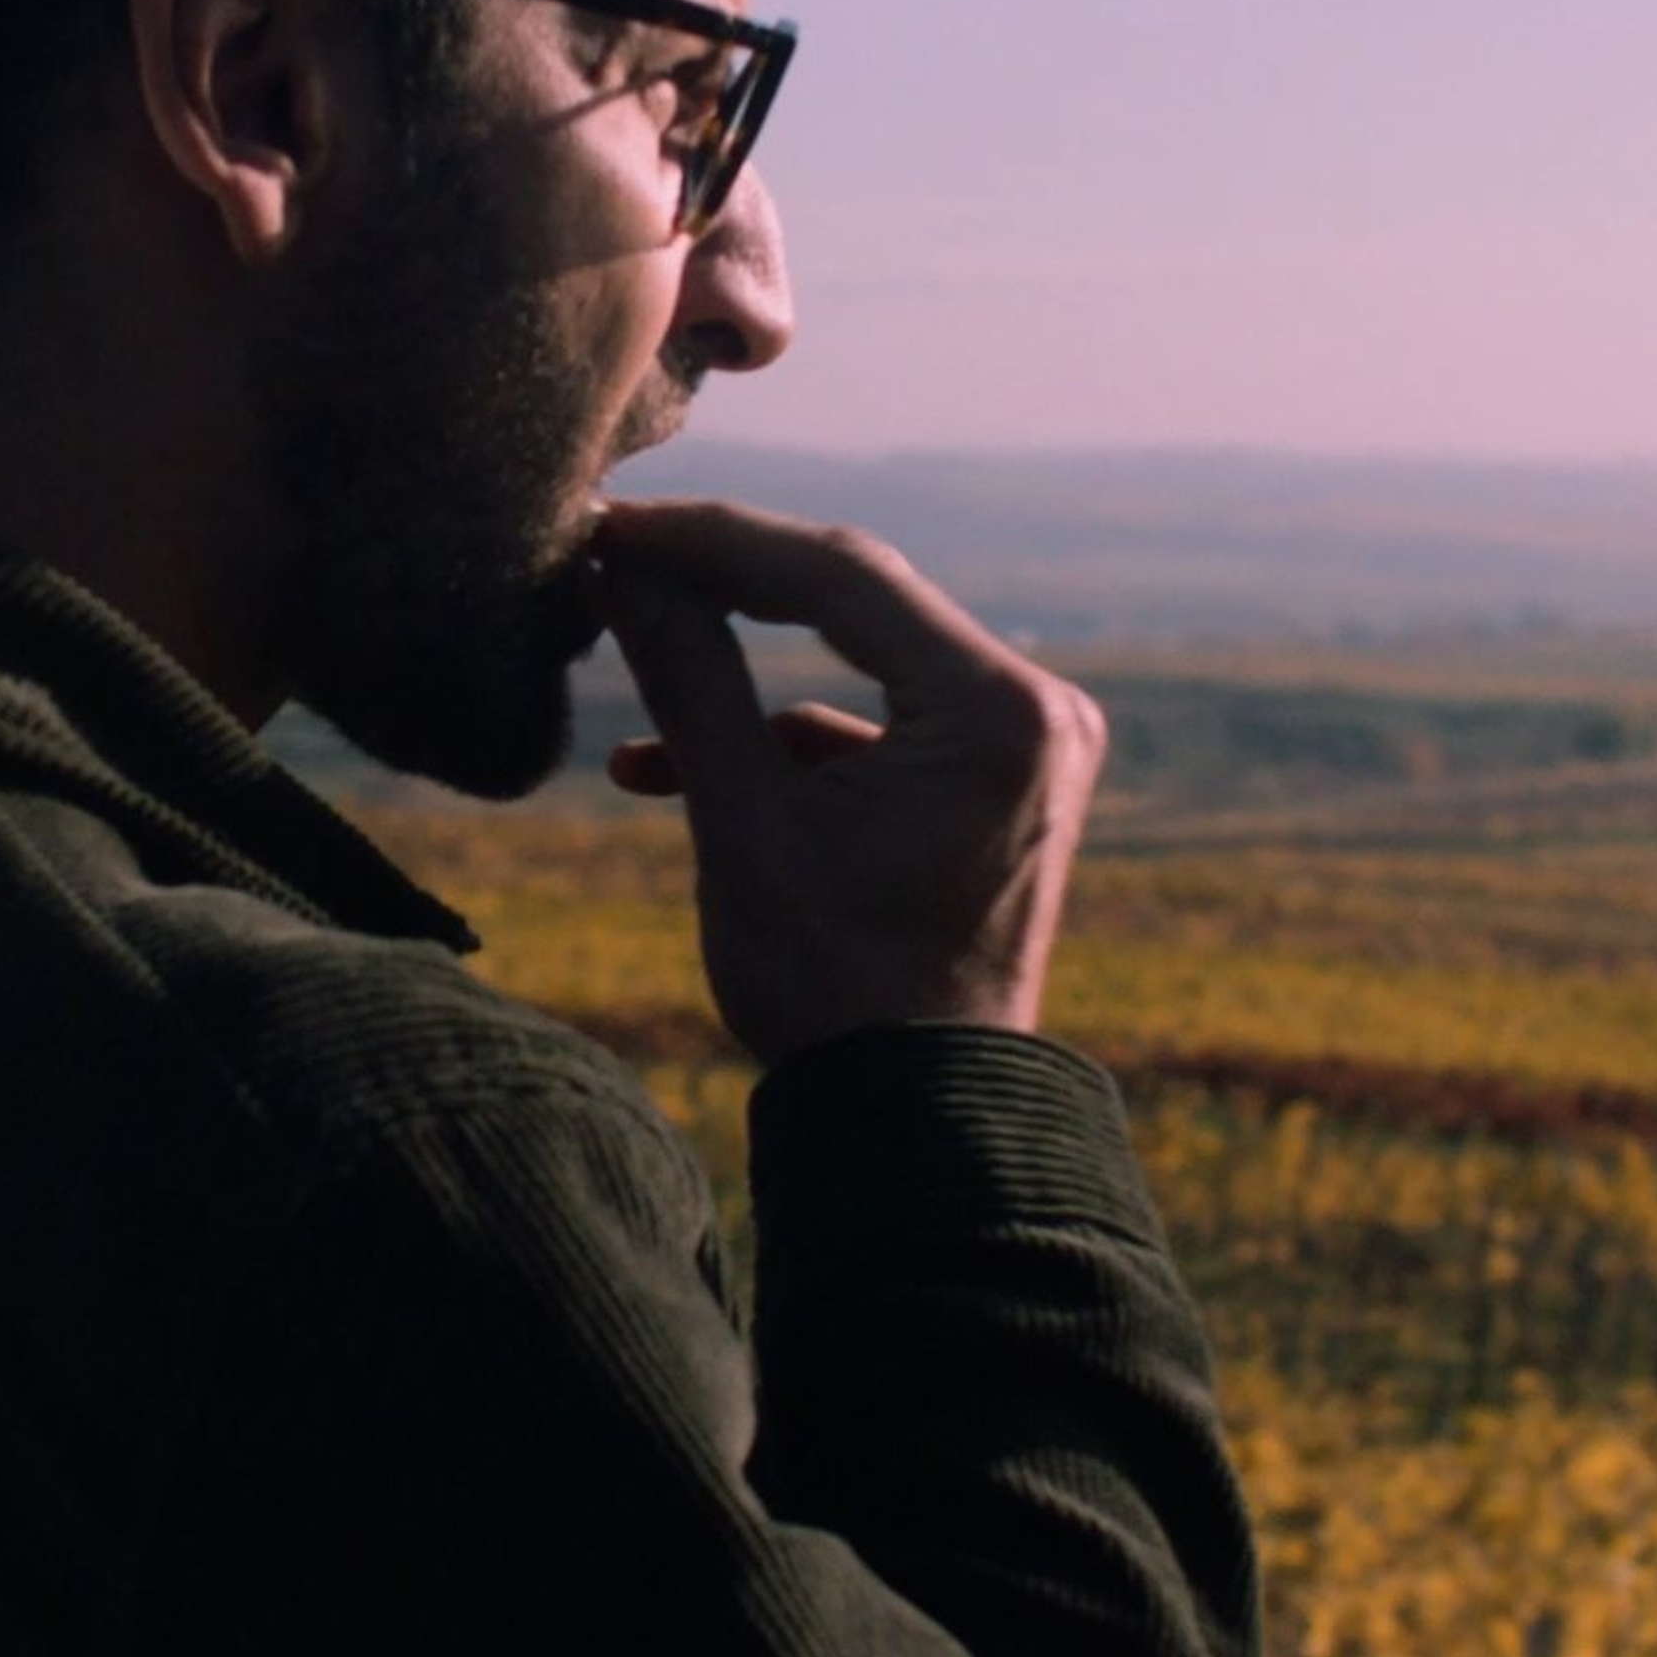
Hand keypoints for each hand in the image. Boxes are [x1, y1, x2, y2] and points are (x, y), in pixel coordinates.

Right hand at [591, 498, 1106, 1067]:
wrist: (917, 1130)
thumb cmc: (833, 992)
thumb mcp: (742, 824)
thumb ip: (688, 678)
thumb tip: (624, 566)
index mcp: (997, 711)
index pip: (840, 571)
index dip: (714, 539)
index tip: (618, 526)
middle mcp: (1038, 709)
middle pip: (860, 599)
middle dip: (728, 591)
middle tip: (617, 566)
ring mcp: (1031, 745)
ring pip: (864, 661)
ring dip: (748, 686)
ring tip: (636, 718)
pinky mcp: (1004, 781)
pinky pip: (885, 723)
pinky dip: (794, 744)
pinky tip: (685, 775)